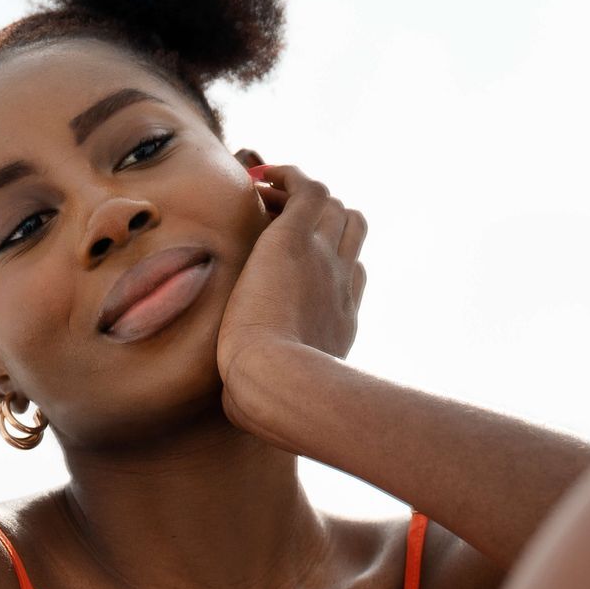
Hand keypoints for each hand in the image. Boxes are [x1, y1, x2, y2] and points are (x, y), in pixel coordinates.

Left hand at [216, 164, 367, 423]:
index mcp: (342, 320)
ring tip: (268, 196)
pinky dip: (289, 175)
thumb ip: (260, 396)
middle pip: (354, 229)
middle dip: (327, 217)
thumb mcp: (274, 398)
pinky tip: (262, 177)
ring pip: (335, 205)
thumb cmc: (268, 399)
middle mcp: (341, 283)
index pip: (354, 274)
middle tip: (286, 220)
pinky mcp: (295, 238)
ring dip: (304, 194)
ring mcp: (323, 258)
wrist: (275, 379)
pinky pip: (307, 188)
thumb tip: (235, 413)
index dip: (334, 259)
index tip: (302, 262)